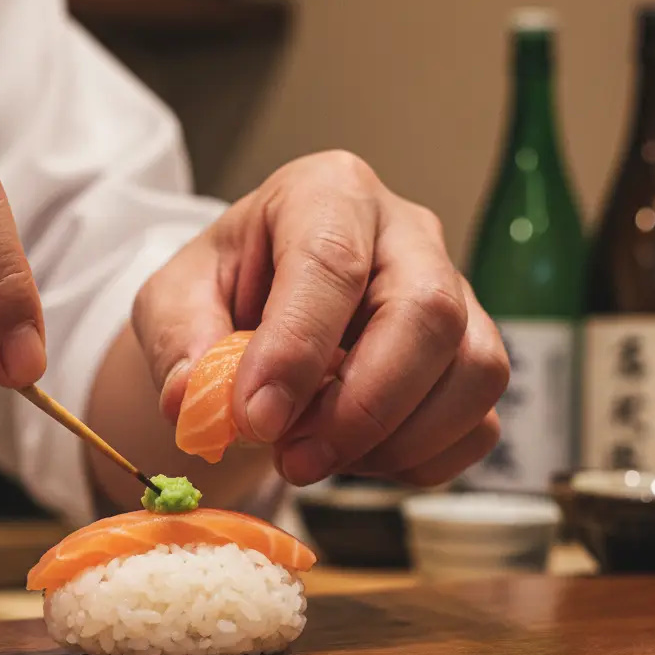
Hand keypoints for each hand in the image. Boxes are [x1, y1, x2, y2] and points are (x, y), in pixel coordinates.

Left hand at [132, 151, 509, 487]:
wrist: (257, 311)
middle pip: (428, 314)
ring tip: (317, 457)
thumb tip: (195, 402)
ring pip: (475, 371)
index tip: (256, 419)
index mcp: (326, 194)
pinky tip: (355, 459)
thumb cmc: (222, 292)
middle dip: (361, 406)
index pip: (331, 264)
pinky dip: (419, 461)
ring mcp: (455, 293)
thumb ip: (179, 343)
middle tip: (294, 458)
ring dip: (395, 440)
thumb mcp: (173, 301)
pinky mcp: (471, 356)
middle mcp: (406, 233)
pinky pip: (480, 423)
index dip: (296, 350)